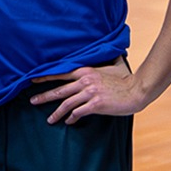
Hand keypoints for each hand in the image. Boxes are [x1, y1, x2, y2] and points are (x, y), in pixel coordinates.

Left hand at [30, 59, 149, 121]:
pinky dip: (72, 117)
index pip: (60, 73)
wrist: (137, 90)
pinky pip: (78, 112)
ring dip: (56, 113)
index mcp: (85, 71)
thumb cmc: (125, 79)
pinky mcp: (96, 104)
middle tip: (32, 101)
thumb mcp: (110, 66)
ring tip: (50, 120)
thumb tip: (105, 50)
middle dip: (44, 96)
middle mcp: (85, 81)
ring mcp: (90, 93)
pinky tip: (69, 121)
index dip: (45, 77)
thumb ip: (101, 62)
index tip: (32, 80)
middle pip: (59, 90)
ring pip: (66, 104)